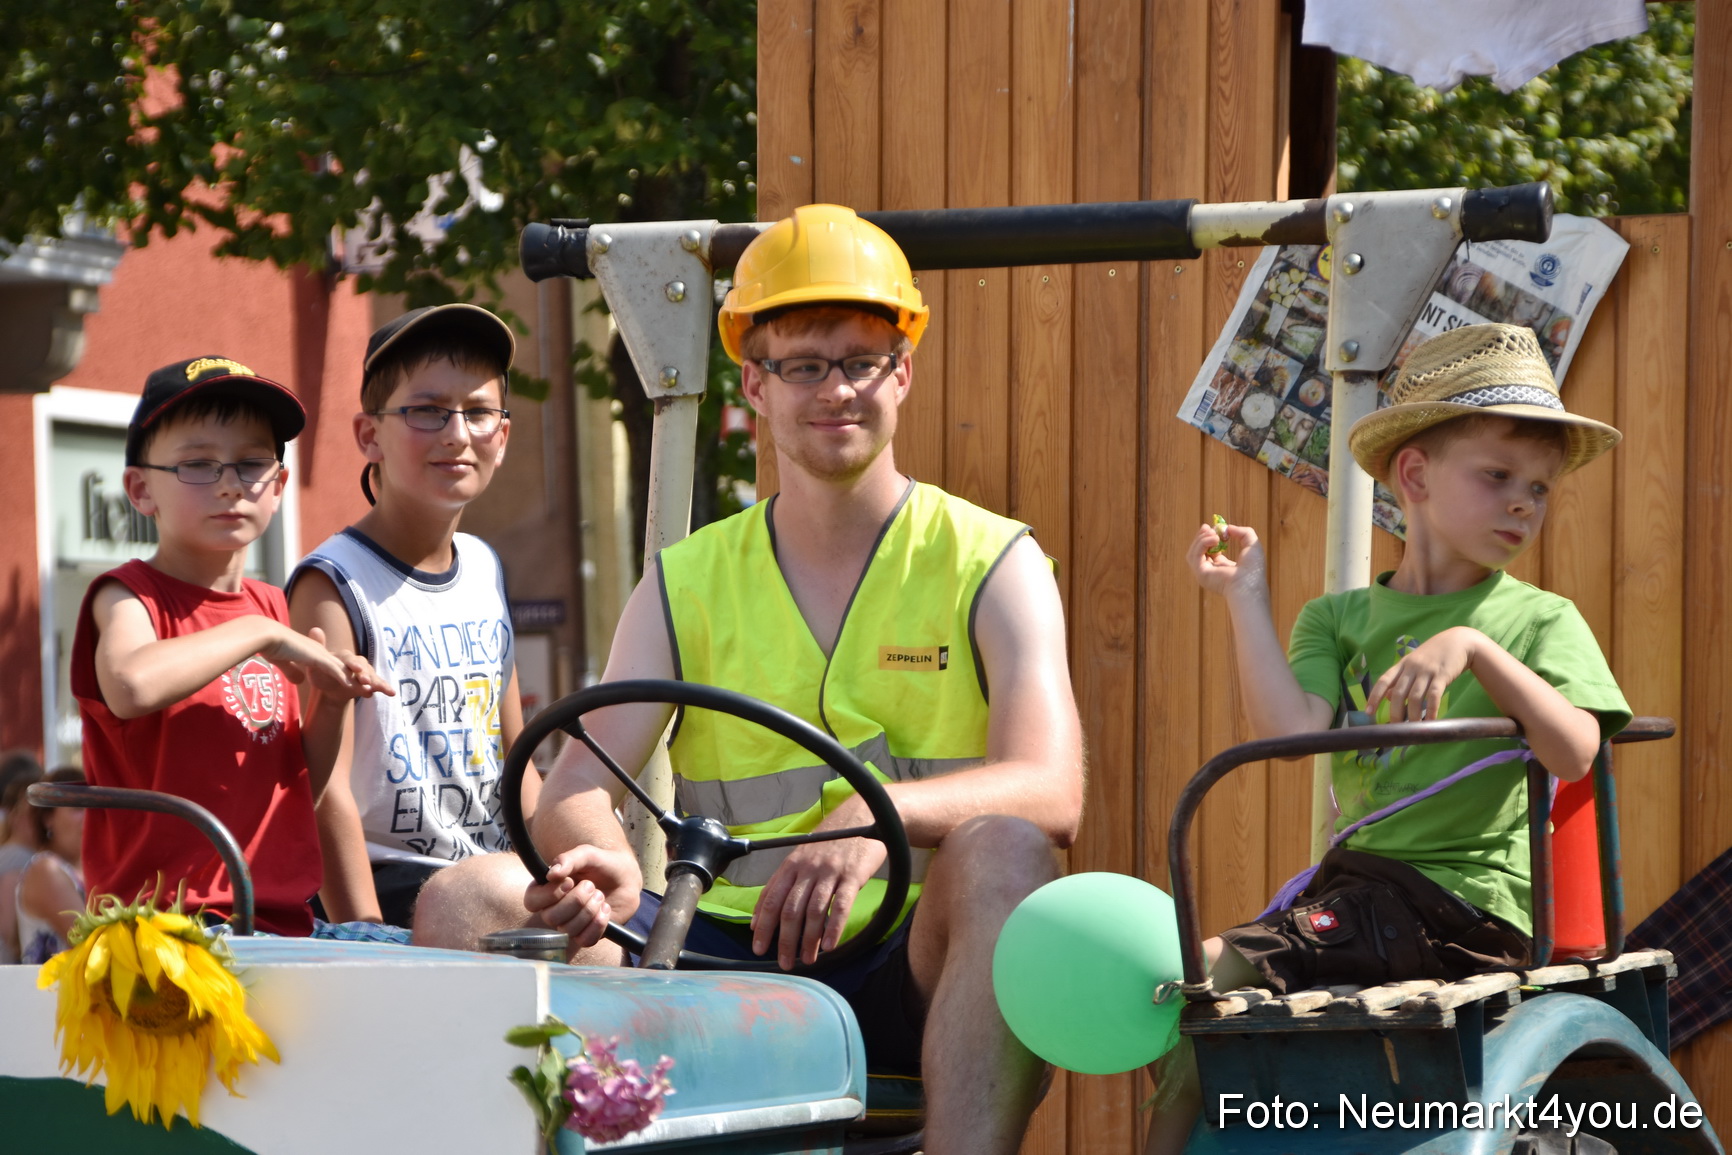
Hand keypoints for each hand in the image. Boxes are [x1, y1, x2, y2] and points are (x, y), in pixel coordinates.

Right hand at [262, 623, 389, 697]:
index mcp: (314, 652)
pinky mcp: (314, 657)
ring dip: (356, 680)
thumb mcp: (284, 663)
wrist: (264, 635)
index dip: (348, 676)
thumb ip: (292, 671)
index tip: (358, 685)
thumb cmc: (270, 646)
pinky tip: (351, 687)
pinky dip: (343, 678)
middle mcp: (321, 652)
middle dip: (360, 678)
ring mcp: (319, 654)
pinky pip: (333, 669)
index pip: (336, 666)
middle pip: (345, 668)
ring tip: (369, 691)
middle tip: (373, 689)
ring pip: (343, 669)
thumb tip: (299, 681)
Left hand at [303, 627, 393, 698]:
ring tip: (380, 689)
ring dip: (376, 681)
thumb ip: (319, 646)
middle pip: (363, 667)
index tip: (356, 669)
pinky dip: (384, 687)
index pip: (349, 658)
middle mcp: (357, 662)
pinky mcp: (370, 682)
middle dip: (365, 674)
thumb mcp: (316, 662)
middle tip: (365, 681)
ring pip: (372, 676)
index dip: (353, 663)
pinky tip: (391, 692)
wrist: (330, 688)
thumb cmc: (322, 672)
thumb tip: (316, 629)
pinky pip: (379, 684)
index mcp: (344, 657)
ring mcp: (365, 672)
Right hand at [524, 844, 641, 950]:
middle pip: (550, 917)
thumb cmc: (602, 864)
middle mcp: (554, 909)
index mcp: (547, 889)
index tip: (570, 882)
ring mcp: (569, 924)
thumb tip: (551, 873)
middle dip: (576, 901)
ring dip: (589, 910)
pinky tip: (605, 910)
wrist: (626, 878)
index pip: (532, 901)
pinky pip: (585, 940)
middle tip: (592, 886)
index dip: (550, 894)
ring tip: (600, 895)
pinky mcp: (585, 935)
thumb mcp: (587, 854)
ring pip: (568, 929)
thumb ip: (569, 859)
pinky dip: (598, 925)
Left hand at [751, 798, 886, 968]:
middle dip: (784, 940)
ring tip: (807, 959)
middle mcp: (807, 868)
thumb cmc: (833, 839)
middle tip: (784, 962)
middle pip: (790, 910)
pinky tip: (830, 945)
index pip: (771, 898)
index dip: (762, 924)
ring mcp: (830, 872)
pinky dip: (834, 928)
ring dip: (808, 940)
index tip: (758, 946)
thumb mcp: (805, 853)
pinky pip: (840, 905)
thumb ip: (788, 879)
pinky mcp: (852, 876)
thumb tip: (765, 911)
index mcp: (792, 864)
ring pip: (813, 911)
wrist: (865, 813)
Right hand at [1186, 520, 1267, 604]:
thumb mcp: (1252, 545)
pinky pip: (1195, 556)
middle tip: (1208, 527)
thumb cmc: (1254, 569)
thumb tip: (1228, 528)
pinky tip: (1214, 540)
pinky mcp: (1201, 574)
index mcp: (1222, 568)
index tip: (1213, 527)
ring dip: (1201, 539)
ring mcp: (1204, 574)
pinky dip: (1202, 544)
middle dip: (1202, 537)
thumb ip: (1244, 533)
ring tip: (1214, 534)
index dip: (1209, 538)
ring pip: (1193, 553)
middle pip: (1198, 551)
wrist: (1250, 583)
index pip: (1210, 551)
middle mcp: (1211, 572)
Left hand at [1366, 627, 1481, 721]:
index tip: (1368, 712)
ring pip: (1415, 697)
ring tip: (1413, 729)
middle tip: (1395, 728)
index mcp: (1402, 665)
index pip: (1383, 681)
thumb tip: (1388, 697)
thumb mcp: (1413, 664)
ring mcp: (1427, 671)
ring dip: (1413, 715)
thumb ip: (1400, 679)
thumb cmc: (1433, 655)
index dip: (1375, 696)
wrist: (1458, 641)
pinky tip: (1431, 721)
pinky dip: (1432, 710)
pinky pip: (1434, 695)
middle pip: (1399, 693)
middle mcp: (1412, 668)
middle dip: (1395, 712)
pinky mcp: (1442, 676)